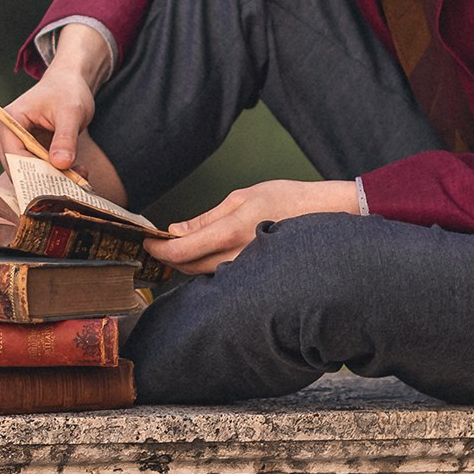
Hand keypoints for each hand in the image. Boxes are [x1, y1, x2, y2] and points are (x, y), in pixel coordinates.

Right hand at [0, 22, 111, 172]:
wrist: (69, 83)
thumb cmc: (67, 91)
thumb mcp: (71, 112)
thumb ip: (66, 138)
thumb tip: (61, 164)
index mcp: (7, 121)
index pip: (14, 157)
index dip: (36, 174)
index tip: (62, 183)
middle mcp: (4, 136)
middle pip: (19, 170)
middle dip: (47, 179)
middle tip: (77, 182)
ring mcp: (14, 146)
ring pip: (30, 174)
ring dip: (54, 179)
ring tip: (81, 174)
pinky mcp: (26, 152)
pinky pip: (38, 171)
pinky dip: (56, 174)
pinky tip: (77, 170)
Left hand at [146, 178, 360, 275]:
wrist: (327, 215)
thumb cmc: (288, 199)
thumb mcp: (242, 197)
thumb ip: (206, 218)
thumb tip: (175, 230)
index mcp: (230, 232)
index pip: (180, 251)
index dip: (157, 248)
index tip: (146, 241)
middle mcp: (236, 257)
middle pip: (187, 267)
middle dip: (168, 256)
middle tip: (159, 241)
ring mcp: (247, 270)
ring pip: (203, 274)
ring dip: (187, 262)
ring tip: (180, 245)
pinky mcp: (255, 276)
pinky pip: (222, 275)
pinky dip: (206, 266)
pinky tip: (206, 254)